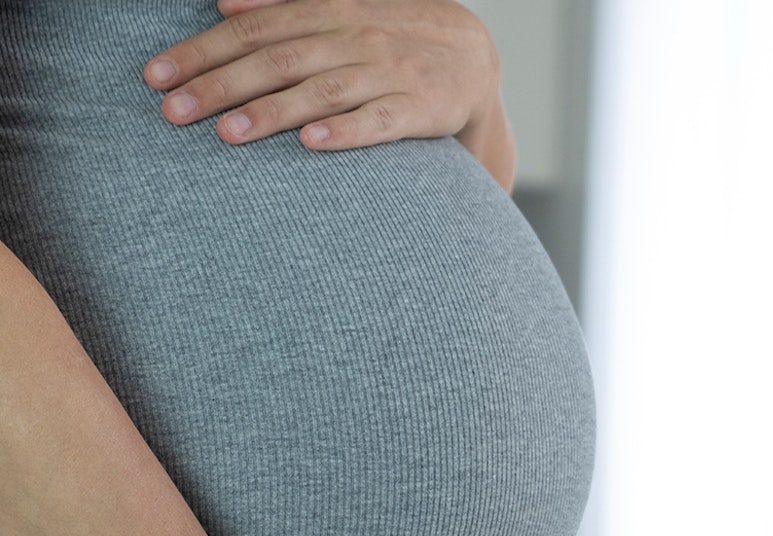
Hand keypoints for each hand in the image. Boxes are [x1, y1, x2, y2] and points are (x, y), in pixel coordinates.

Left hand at [143, 0, 515, 189]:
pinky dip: (346, 132)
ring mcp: (388, 74)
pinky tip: (312, 144)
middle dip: (220, 85)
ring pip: (322, 91)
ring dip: (273, 111)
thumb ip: (286, 7)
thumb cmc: (394, 38)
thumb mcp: (343, 9)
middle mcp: (354, 39)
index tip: (156, 76)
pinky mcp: (419, 110)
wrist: (475, 58)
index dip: (202, 51)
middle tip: (172, 112)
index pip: (254, 30)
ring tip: (227, 135)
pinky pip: (379, 122)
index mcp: (329, 12)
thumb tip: (223, 2)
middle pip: (277, 60)